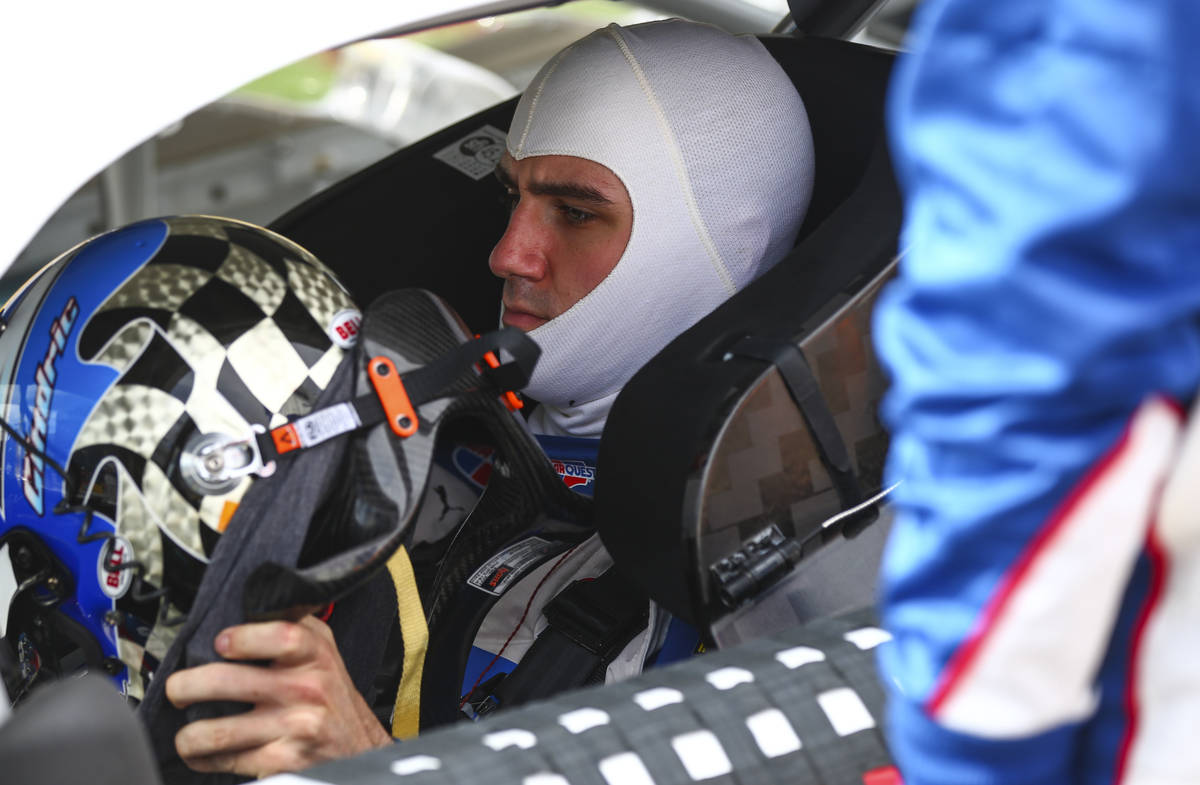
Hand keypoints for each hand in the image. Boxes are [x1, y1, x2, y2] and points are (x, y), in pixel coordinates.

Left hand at [165, 615, 392, 776]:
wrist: (357, 747)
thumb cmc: (331, 696)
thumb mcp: (323, 650)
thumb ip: (293, 625)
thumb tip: (246, 604)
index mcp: (314, 655)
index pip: (280, 636)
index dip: (242, 638)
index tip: (219, 643)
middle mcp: (306, 689)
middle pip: (227, 681)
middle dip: (185, 687)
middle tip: (177, 690)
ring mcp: (295, 727)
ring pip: (217, 731)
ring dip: (188, 734)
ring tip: (185, 731)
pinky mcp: (284, 761)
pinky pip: (228, 761)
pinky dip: (204, 760)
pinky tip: (203, 754)